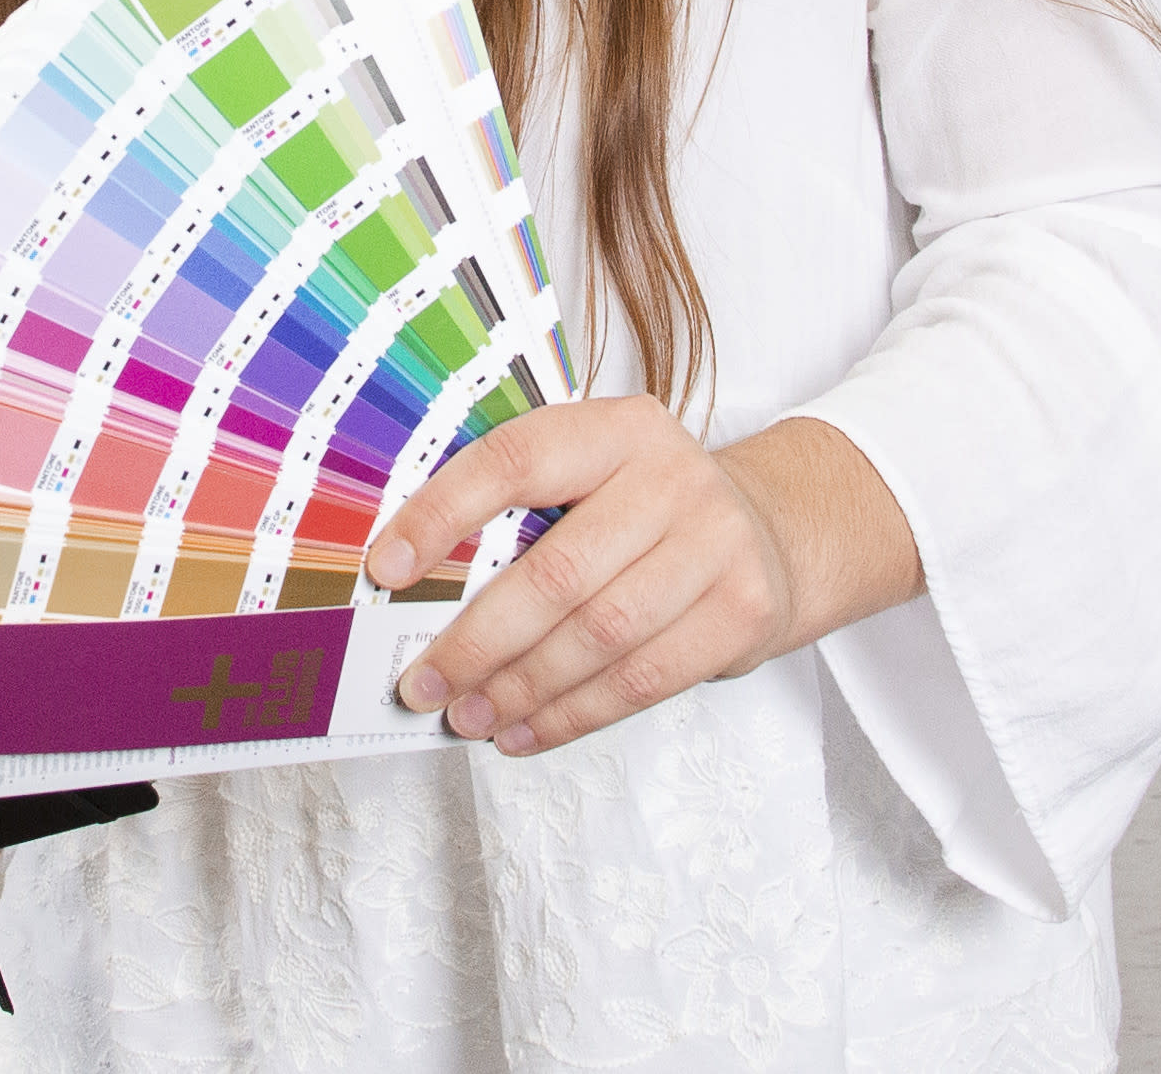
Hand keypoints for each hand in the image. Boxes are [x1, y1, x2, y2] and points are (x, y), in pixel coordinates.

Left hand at [359, 397, 904, 759]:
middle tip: (423, 682)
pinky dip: (572, 715)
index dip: (444, 513)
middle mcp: (670, 476)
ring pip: (599, 635)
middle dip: (478, 640)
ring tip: (466, 715)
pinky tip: (523, 730)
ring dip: (521, 688)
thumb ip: (523, 511)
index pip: (516, 461)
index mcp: (615, 429)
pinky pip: (643, 679)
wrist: (773, 532)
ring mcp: (716, 543)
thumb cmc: (649, 511)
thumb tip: (411, 582)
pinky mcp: (741, 611)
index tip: (388, 568)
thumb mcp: (596, 476)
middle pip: (558, 572)